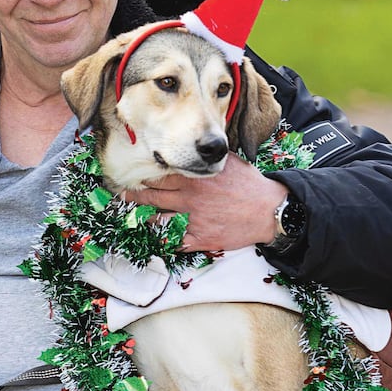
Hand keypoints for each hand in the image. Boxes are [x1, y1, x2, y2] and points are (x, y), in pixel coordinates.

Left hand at [125, 153, 282, 253]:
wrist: (269, 210)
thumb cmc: (249, 184)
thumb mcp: (227, 162)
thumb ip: (205, 159)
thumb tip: (193, 148)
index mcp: (193, 179)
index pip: (159, 176)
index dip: (144, 177)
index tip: (132, 177)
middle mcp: (189, 199)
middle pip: (152, 197)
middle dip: (135, 196)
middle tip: (122, 196)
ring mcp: (193, 220)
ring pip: (159, 220)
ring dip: (145, 219)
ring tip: (135, 217)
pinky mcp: (201, 238)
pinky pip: (176, 241)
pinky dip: (165, 240)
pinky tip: (156, 239)